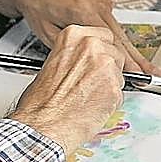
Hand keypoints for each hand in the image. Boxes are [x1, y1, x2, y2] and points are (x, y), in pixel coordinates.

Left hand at [0, 0, 160, 74]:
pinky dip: (118, 36)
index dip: (128, 62)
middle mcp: (96, 2)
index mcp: (83, 11)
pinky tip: (127, 50)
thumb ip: (73, 49)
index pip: (112, 42)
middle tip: (154, 74)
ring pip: (119, 29)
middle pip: (122, 37)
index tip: (139, 75)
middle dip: (138, 59)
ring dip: (130, 49)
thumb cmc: (37, 7)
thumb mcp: (49, 35)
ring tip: (145, 67)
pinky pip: (113, 20)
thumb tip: (91, 65)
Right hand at [9, 25, 126, 155]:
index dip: (102, 51)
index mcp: (74, 36)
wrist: (43, 125)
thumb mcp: (54, 64)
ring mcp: (105, 66)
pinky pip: (120, 93)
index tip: (96, 61)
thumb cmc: (41, 102)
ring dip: (110, 85)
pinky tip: (93, 107)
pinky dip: (111, 102)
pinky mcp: (114, 87)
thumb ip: (75, 57)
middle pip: (115, 52)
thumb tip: (87, 62)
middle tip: (92, 83)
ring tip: (88, 97)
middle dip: (108, 68)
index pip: (104, 36)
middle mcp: (92, 46)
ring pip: (120, 73)